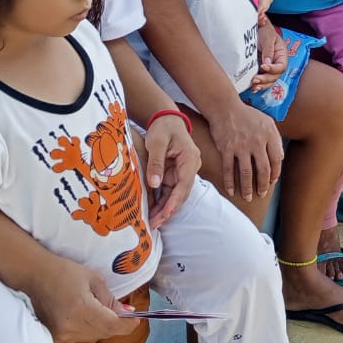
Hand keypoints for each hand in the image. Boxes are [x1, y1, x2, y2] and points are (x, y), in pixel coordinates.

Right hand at [25, 256, 140, 342]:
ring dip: (103, 327)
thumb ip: (110, 299)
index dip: (127, 325)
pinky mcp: (55, 336)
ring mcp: (61, 334)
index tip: (137, 320)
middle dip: (117, 325)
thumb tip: (126, 313)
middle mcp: (71, 326)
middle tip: (124, 313)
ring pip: (92, 336)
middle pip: (103, 333)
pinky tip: (90, 317)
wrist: (36, 276)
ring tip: (104, 311)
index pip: (111, 325)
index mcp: (82, 309)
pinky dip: (89, 329)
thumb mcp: (94, 279)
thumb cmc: (66, 272)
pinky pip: (80, 336)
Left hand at [143, 111, 200, 227]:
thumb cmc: (163, 128)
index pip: (184, 184)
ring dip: (164, 208)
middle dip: (168, 210)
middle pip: (181, 193)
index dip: (175, 201)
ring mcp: (184, 171)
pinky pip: (170, 190)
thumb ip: (156, 163)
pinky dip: (162, 200)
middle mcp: (190, 167)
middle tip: (154, 223)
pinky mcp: (176, 173)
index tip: (165, 214)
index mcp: (190, 158)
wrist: (166, 119)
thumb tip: (155, 184)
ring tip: (152, 221)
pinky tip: (153, 211)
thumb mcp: (156, 142)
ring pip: (176, 194)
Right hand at [208, 103, 283, 200]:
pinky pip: (228, 169)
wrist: (225, 107)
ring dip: (247, 188)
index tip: (273, 181)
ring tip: (248, 197)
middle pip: (263, 169)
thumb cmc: (247, 115)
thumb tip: (280, 158)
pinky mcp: (226, 149)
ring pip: (246, 173)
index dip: (275, 173)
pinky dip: (230, 182)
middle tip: (262, 193)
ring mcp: (241, 146)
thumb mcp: (267, 122)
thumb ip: (275, 139)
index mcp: (269, 135)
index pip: (276, 160)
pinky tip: (231, 191)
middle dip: (263, 185)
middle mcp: (256, 142)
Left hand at [250, 18, 287, 89]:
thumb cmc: (264, 30)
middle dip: (266, 79)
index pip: (281, 66)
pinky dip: (258, 85)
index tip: (263, 66)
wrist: (257, 28)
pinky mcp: (261, 70)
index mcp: (282, 55)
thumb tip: (267, 63)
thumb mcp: (267, 37)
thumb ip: (268, 50)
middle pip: (275, 76)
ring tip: (254, 86)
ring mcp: (269, 68)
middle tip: (255, 80)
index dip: (273, 69)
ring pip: (269, 81)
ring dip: (262, 85)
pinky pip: (262, 80)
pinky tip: (253, 88)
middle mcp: (277, 63)